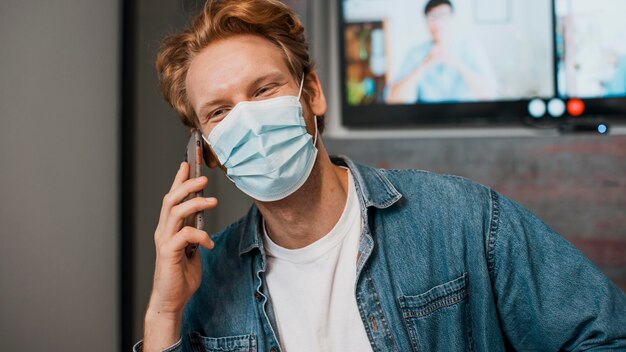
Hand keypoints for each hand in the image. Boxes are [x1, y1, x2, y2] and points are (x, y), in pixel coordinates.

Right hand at [143, 162, 217, 350]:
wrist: (171, 300)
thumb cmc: (181, 276)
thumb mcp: (192, 250)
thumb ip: (194, 234)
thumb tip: (202, 220)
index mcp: (168, 229)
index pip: (171, 199)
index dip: (178, 181)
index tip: (187, 165)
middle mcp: (163, 231)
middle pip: (171, 200)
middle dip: (187, 185)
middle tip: (203, 178)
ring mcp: (164, 241)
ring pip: (176, 211)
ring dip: (195, 203)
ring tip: (213, 202)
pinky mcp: (168, 252)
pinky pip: (185, 234)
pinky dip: (201, 235)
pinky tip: (209, 244)